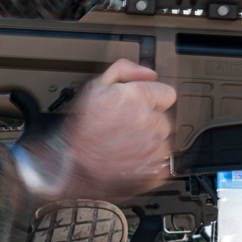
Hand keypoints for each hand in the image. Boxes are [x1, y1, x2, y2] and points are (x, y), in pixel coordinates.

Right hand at [17, 59, 175, 202]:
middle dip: (150, 121)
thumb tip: (148, 73)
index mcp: (136, 98)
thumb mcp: (95, 88)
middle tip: (127, 126)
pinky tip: (131, 159)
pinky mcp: (154, 171)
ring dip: (150, 142)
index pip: (168, 94)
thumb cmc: (82, 130)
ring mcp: (153, 148)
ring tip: (127, 144)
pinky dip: (150, 163)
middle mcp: (149, 122)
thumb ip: (124, 71)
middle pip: (165, 119)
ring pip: (163, 141)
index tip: (143, 106)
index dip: (154, 98)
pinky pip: (162, 162)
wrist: (73, 166)